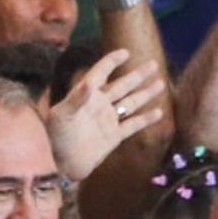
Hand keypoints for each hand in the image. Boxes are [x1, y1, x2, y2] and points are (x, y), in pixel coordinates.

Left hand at [47, 48, 166, 180]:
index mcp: (85, 96)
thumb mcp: (61, 116)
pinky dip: (146, 119)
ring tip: (161, 83)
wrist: (61, 166)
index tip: (126, 52)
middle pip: (122, 86)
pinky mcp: (114, 136)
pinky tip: (159, 112)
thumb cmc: (56, 138)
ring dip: (145, 94)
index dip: (111, 62)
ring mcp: (107, 120)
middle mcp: (99, 105)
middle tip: (154, 64)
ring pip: (131, 103)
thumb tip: (90, 82)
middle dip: (137, 75)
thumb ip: (77, 98)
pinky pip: (133, 125)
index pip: (100, 73)